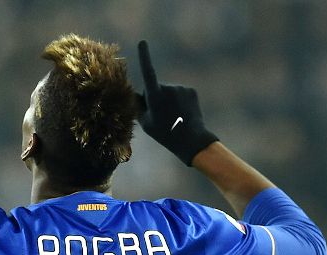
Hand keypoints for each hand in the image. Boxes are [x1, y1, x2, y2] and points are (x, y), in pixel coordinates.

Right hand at [136, 41, 217, 165]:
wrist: (191, 139)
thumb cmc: (164, 133)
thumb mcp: (145, 122)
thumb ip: (139, 106)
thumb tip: (135, 94)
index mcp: (155, 96)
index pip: (147, 72)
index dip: (144, 57)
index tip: (142, 42)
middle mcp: (169, 88)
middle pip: (156, 87)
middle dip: (156, 97)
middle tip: (161, 116)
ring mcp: (181, 88)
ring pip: (169, 91)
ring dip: (168, 100)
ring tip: (172, 117)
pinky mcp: (191, 90)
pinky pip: (179, 93)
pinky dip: (178, 101)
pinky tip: (182, 113)